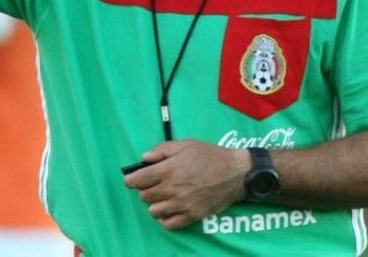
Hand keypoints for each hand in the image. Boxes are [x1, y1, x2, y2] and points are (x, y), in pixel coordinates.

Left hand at [123, 140, 248, 229]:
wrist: (236, 173)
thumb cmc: (210, 155)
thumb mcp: (186, 144)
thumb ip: (162, 150)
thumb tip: (144, 158)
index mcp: (167, 170)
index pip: (136, 181)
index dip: (131, 179)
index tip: (133, 178)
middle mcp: (171, 189)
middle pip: (144, 196)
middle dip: (145, 190)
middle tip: (154, 184)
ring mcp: (182, 204)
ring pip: (153, 211)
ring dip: (155, 204)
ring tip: (163, 196)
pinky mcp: (192, 215)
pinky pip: (169, 224)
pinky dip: (166, 218)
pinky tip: (170, 209)